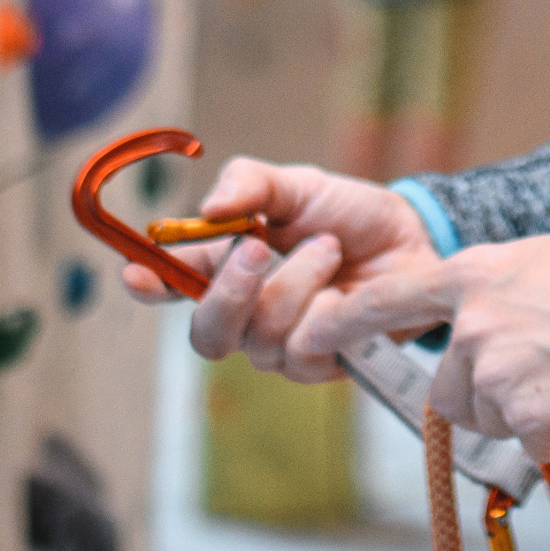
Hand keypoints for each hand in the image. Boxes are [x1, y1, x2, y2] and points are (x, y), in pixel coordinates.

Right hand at [116, 157, 434, 384]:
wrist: (414, 238)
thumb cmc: (347, 213)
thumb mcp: (298, 185)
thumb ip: (251, 185)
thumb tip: (206, 210)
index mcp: (223, 268)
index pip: (170, 286)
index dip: (149, 286)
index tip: (135, 276)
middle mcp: (245, 315)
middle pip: (208, 334)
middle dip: (228, 292)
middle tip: (256, 247)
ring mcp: (281, 346)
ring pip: (263, 337)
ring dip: (296, 282)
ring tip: (328, 247)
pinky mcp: (321, 365)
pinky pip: (305, 353)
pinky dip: (325, 312)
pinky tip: (345, 288)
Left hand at [299, 231, 549, 461]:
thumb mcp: (539, 263)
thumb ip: (493, 295)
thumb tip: (475, 336)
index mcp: (472, 276)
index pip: (391, 301)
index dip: (346, 321)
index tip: (308, 334)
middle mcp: (473, 325)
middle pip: (451, 391)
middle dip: (489, 395)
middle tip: (546, 370)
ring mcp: (497, 374)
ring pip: (490, 421)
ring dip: (527, 415)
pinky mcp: (530, 418)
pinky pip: (534, 445)